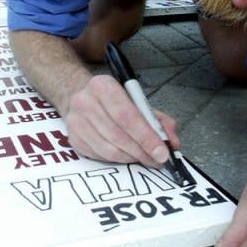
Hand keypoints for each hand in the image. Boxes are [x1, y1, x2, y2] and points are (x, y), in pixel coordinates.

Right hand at [64, 74, 179, 167]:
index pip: (126, 115)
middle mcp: (85, 102)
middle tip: (157, 160)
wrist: (77, 94)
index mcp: (103, 86)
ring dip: (131, 158)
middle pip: (118, 135)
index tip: (162, 152)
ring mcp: (76, 122)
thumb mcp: (136, 100)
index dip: (146, 136)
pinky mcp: (73, 138)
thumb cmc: (112, 99)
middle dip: (142, 151)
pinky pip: (99, 156)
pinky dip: (117, 160)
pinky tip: (127, 156)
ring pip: (109, 149)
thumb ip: (158, 120)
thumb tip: (172, 143)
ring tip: (145, 159)